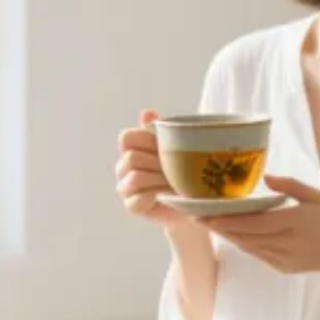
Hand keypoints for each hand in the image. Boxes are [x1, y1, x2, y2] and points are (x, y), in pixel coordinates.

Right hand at [115, 109, 190, 227]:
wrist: (195, 200)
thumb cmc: (184, 170)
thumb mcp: (176, 146)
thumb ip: (160, 129)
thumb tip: (147, 113)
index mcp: (132, 148)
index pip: (126, 137)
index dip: (146, 140)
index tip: (165, 146)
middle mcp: (124, 167)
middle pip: (132, 157)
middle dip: (158, 163)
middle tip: (175, 169)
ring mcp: (126, 188)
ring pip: (134, 177)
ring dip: (158, 180)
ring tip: (174, 183)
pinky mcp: (132, 207)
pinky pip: (135, 200)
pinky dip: (153, 197)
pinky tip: (165, 196)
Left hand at [198, 175, 319, 274]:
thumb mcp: (316, 196)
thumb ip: (290, 186)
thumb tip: (265, 178)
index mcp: (293, 222)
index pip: (252, 222)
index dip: (226, 220)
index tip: (206, 213)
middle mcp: (285, 243)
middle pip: (244, 236)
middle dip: (219, 228)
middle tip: (198, 217)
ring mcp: (283, 258)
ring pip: (248, 247)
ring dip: (229, 236)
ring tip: (211, 224)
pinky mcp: (283, 267)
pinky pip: (258, 255)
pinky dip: (244, 244)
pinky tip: (233, 235)